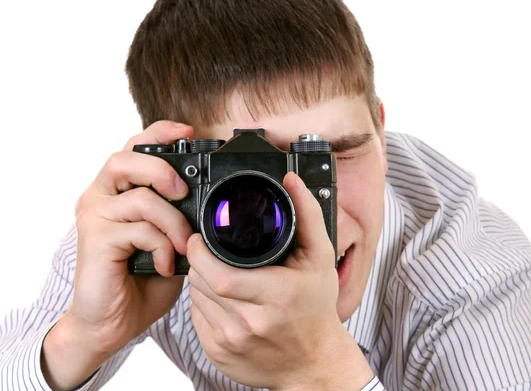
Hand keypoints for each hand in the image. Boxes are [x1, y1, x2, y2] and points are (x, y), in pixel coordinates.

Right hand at [42, 121, 194, 389]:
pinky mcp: (95, 239)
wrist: (113, 322)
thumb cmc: (143, 278)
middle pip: (126, 158)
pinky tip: (167, 265)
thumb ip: (180, 214)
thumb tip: (212, 201)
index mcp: (120, 190)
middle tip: (184, 192)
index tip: (189, 131)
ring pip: (140, 197)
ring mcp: (95, 216)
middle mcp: (102, 196)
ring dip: (173, 221)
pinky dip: (162, 246)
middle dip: (162, 169)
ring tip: (184, 245)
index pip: (135, 147)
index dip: (160, 132)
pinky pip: (138, 229)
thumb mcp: (170, 239)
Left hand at [187, 172, 373, 389]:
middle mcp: (250, 324)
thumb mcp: (320, 258)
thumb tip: (291, 181)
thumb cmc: (316, 309)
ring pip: (196, 300)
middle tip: (208, 251)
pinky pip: (196, 319)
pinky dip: (203, 303)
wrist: (313, 363)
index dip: (200, 253)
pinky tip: (222, 297)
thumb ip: (306, 214)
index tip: (200, 239)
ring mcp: (231, 343)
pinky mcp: (218, 354)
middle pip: (202, 284)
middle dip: (199, 262)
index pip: (218, 276)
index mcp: (275, 297)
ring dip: (200, 280)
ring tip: (219, 271)